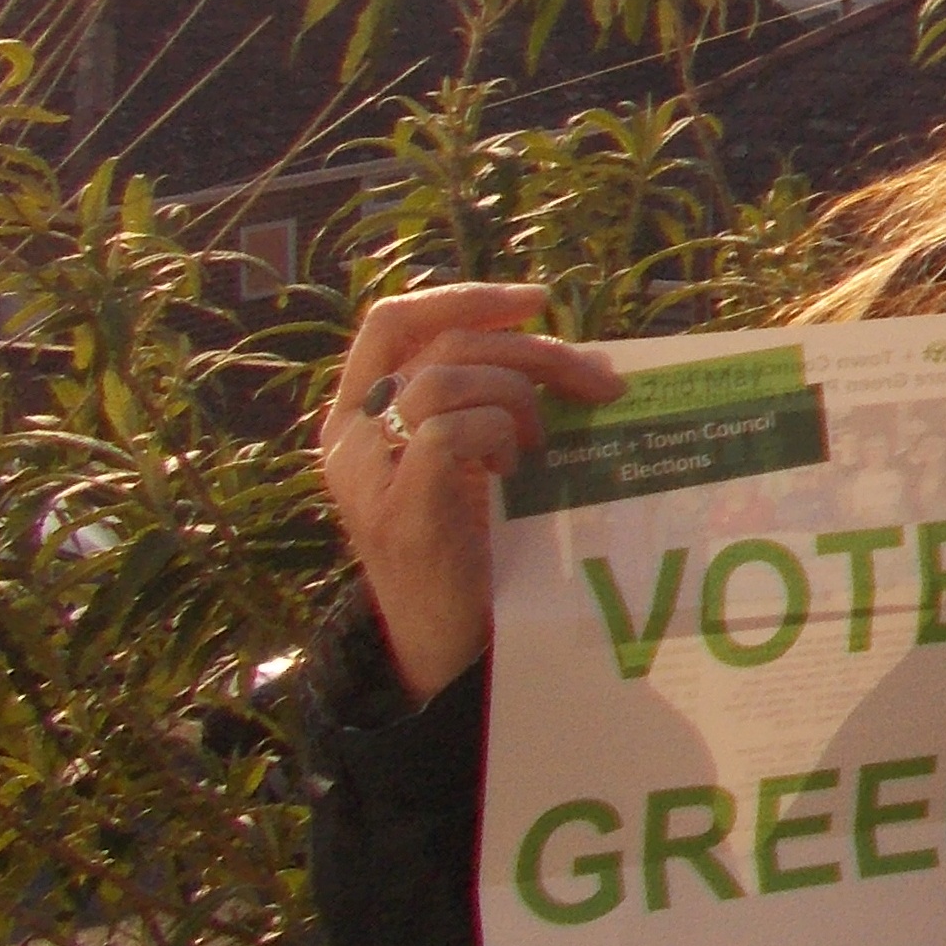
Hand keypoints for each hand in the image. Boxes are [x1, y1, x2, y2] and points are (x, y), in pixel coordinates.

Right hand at [317, 283, 621, 704]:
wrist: (442, 647)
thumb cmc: (471, 548)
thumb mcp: (474, 461)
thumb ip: (496, 404)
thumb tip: (586, 360)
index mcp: (357, 414)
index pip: (391, 321)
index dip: (463, 298)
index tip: (534, 301)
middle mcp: (349, 437)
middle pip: (441, 345)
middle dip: (532, 351)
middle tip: (596, 384)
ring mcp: (367, 475)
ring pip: (444, 381)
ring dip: (518, 398)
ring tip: (541, 444)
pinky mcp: (400, 511)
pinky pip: (449, 432)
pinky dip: (496, 435)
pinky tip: (517, 468)